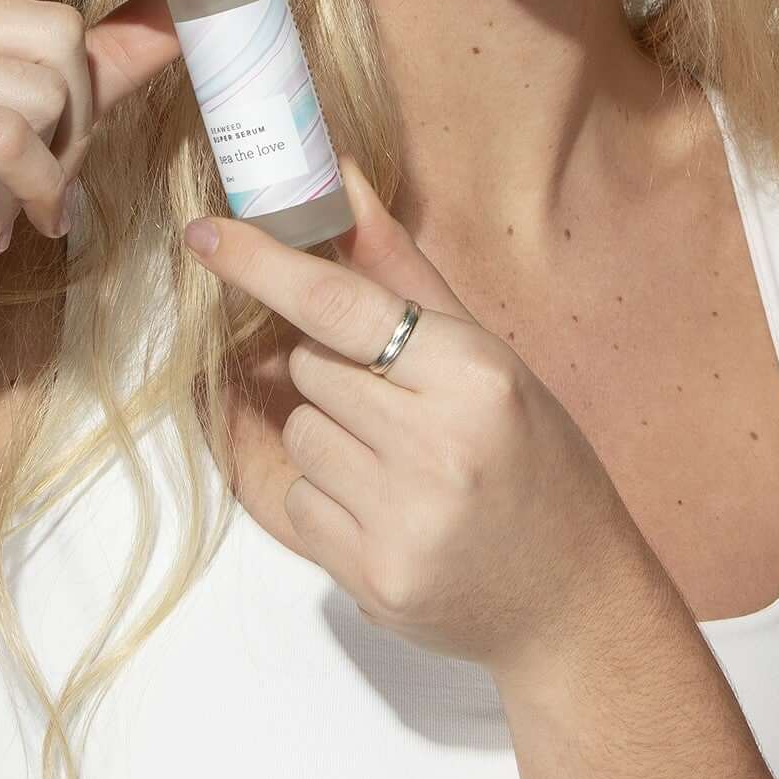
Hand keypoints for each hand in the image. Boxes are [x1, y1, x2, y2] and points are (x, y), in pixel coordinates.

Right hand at [0, 0, 229, 404]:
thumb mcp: (32, 135)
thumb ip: (97, 70)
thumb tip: (177, 18)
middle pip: (60, 25)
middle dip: (82, 115)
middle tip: (50, 176)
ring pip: (39, 82)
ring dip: (50, 164)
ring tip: (11, 205)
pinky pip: (3, 135)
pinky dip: (26, 190)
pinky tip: (0, 228)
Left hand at [183, 160, 644, 674]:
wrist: (574, 598)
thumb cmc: (538, 462)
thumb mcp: (493, 361)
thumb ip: (407, 276)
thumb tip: (342, 181)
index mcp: (475, 374)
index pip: (342, 304)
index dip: (264, 265)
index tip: (205, 234)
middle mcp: (437, 444)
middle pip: (308, 368)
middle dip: (334, 373)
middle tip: (397, 404)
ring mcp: (401, 517)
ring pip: (297, 435)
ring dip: (330, 438)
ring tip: (402, 467)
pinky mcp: (371, 576)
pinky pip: (299, 503)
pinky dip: (330, 501)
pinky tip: (391, 513)